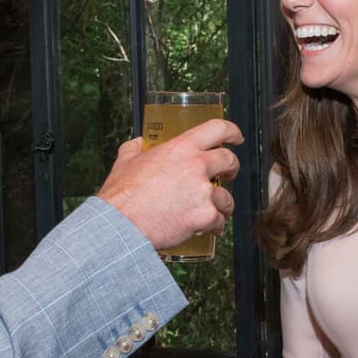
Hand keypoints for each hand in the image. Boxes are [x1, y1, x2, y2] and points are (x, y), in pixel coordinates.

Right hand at [97, 119, 242, 250]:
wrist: (121, 225)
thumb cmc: (122, 195)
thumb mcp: (126, 162)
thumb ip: (135, 149)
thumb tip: (138, 144)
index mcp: (181, 148)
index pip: (218, 129)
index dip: (232, 131)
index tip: (236, 137)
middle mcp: (197, 166)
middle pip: (230, 161)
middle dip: (232, 169)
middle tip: (228, 175)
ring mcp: (203, 192)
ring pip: (227, 197)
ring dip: (222, 204)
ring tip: (213, 210)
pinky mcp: (205, 216)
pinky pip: (219, 221)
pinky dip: (214, 226)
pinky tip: (206, 229)